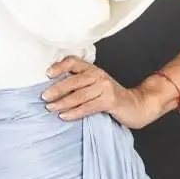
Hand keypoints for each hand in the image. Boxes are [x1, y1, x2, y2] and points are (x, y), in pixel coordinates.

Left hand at [41, 56, 156, 128]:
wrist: (136, 105)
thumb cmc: (110, 96)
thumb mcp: (95, 85)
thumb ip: (79, 83)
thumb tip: (53, 88)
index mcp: (92, 69)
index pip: (73, 62)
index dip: (59, 66)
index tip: (47, 74)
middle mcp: (98, 75)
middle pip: (73, 80)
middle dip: (56, 89)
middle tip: (44, 97)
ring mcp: (105, 87)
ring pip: (79, 95)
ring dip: (62, 103)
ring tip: (50, 108)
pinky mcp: (110, 100)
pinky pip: (88, 107)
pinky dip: (74, 113)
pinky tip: (64, 116)